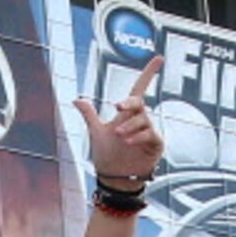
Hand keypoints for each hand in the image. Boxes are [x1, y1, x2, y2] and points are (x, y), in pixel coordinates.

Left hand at [75, 54, 165, 180]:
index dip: (149, 73)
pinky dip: (139, 136)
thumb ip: (89, 115)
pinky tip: (128, 142)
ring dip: (129, 126)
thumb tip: (77, 99)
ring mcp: (149, 132)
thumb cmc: (107, 155)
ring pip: (143, 120)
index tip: (159, 58)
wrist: (114, 178)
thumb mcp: (96, 132)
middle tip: (117, 107)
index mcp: (128, 114)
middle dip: (129, 103)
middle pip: (139, 103)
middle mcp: (140, 120)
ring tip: (118, 136)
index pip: (140, 88)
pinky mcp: (155, 144)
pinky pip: (150, 134)